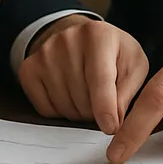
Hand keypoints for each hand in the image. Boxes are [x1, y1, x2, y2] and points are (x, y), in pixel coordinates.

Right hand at [18, 16, 149, 133]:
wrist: (80, 39)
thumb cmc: (112, 54)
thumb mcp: (133, 65)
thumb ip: (128, 91)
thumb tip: (115, 122)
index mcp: (98, 35)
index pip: (100, 79)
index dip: (105, 108)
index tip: (110, 128)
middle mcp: (67, 40)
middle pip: (82, 98)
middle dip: (96, 112)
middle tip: (102, 102)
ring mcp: (44, 53)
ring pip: (64, 106)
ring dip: (79, 112)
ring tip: (87, 96)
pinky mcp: (29, 68)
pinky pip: (44, 108)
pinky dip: (59, 112)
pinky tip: (69, 96)